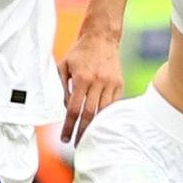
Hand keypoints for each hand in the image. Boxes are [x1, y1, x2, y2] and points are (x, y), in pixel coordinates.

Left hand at [59, 29, 123, 143]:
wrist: (101, 37)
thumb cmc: (79, 53)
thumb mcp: (63, 66)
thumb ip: (63, 88)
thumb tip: (67, 109)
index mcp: (81, 79)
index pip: (74, 109)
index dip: (69, 126)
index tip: (64, 138)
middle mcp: (97, 82)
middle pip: (89, 114)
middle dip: (82, 132)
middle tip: (77, 144)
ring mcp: (110, 83)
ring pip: (103, 112)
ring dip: (96, 126)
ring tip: (89, 137)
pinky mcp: (119, 83)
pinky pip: (113, 104)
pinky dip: (107, 115)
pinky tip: (101, 123)